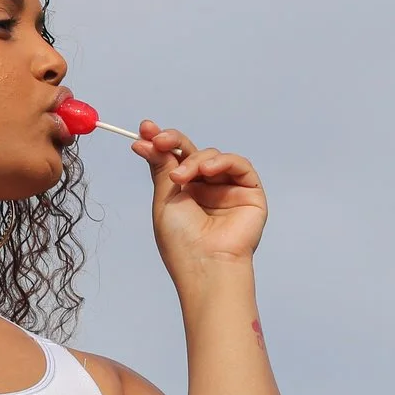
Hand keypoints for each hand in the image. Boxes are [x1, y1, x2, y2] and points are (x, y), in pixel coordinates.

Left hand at [134, 121, 266, 276]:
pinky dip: (222, 162)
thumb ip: (162, 167)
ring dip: (194, 159)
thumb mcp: (165, 199)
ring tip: (180, 177)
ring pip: (213, 157)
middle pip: (193, 152)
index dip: (161, 143)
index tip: (144, 130)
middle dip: (174, 141)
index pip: (174, 160)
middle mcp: (207, 189)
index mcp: (185, 193)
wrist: (205, 264)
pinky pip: (239, 165)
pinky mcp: (250, 192)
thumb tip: (148, 141)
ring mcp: (229, 190)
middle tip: (158, 139)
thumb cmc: (182, 242)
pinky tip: (206, 170)